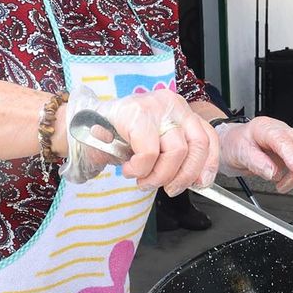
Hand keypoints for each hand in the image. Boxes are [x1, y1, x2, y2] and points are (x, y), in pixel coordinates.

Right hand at [61, 86, 217, 193]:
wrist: (84, 128)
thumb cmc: (122, 139)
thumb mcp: (157, 146)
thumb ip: (178, 157)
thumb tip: (199, 179)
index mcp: (181, 111)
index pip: (208, 136)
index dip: (209, 164)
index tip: (200, 183)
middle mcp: (172, 104)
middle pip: (197, 146)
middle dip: (183, 176)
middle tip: (167, 188)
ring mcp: (155, 106)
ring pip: (175, 152)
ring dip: (158, 176)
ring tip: (142, 179)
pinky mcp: (136, 115)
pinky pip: (149, 152)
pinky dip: (140, 169)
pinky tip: (129, 169)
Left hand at [217, 116, 292, 191]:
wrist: (230, 143)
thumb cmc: (234, 144)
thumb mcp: (239, 153)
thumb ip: (256, 162)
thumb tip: (272, 172)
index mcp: (264, 128)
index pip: (284, 141)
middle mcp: (279, 130)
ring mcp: (286, 139)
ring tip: (284, 186)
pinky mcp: (289, 150)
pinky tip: (286, 182)